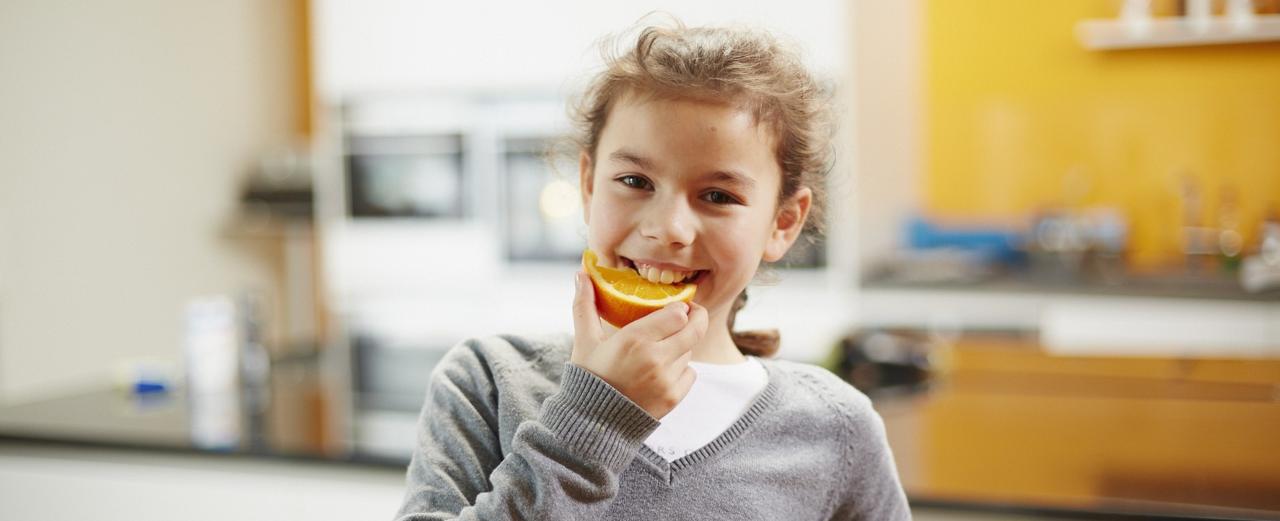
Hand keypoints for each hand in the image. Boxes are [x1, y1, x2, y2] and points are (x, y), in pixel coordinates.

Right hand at [570, 270, 706, 418]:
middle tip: (691, 314)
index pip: (677, 313)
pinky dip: (681, 370)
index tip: (676, 305)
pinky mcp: (674, 398)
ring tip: (661, 350)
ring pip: (690, 351)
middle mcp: (655, 358)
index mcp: (634, 339)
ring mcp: (667, 380)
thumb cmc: (589, 377)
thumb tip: (581, 275)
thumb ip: (585, 305)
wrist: (593, 423)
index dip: (680, 307)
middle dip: (697, 318)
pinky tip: (662, 372)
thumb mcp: (585, 341)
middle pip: (694, 329)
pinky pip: (691, 373)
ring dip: (681, 347)